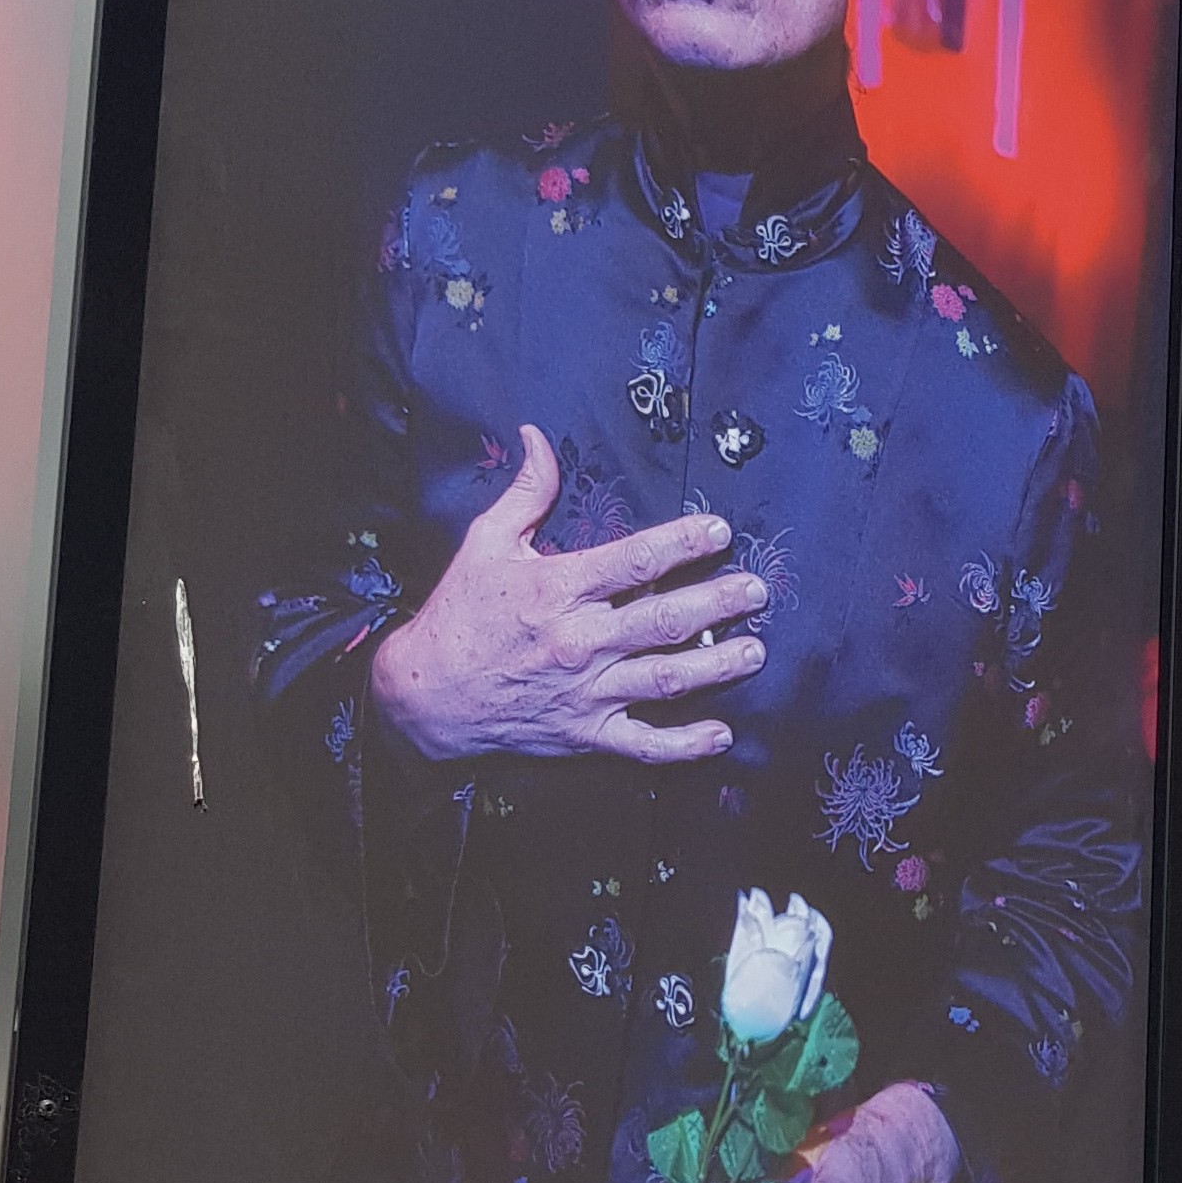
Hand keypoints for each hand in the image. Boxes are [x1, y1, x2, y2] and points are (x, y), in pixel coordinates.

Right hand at [369, 425, 767, 764]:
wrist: (424, 695)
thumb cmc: (459, 615)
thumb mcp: (485, 543)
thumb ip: (526, 492)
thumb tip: (538, 437)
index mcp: (558, 588)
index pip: (634, 560)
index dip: (683, 543)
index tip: (720, 530)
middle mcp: (578, 640)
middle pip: (663, 619)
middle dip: (718, 603)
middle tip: (757, 590)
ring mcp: (585, 692)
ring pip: (665, 678)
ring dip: (717, 666)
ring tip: (755, 651)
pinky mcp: (584, 735)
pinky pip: (643, 744)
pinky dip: (685, 745)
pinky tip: (721, 734)